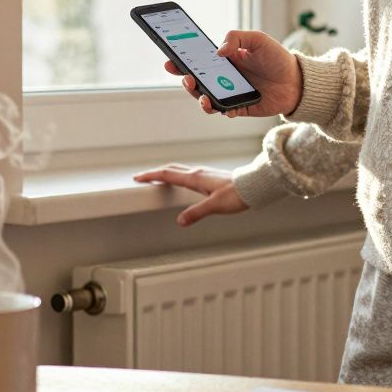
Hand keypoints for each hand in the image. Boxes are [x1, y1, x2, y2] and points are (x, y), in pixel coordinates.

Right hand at [132, 165, 247, 225]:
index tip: (139, 178)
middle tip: (143, 177)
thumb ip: (196, 213)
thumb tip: (180, 221)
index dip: (151, 176)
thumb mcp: (214, 206)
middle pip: (171, 170)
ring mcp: (204, 174)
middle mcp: (198, 173)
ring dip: (167, 173)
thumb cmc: (237, 194)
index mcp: (195, 178)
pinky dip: (178, 175)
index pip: (167, 175)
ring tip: (158, 178)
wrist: (253, 186)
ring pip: (180, 170)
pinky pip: (188, 173)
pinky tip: (182, 182)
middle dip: (155, 173)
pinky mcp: (210, 177)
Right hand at [165, 29, 301, 118]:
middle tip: (186, 77)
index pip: (198, 60)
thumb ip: (237, 38)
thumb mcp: (258, 39)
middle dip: (187, 80)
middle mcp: (224, 77)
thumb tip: (218, 52)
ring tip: (202, 95)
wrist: (298, 81)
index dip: (182, 61)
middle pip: (198, 81)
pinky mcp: (240, 108)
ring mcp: (231, 93)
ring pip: (207, 98)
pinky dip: (220, 110)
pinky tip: (223, 107)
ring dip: (200, 98)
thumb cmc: (277, 58)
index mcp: (225, 60)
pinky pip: (224, 111)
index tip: (171, 60)